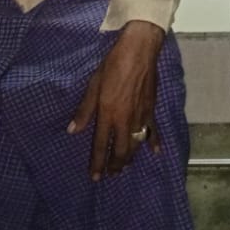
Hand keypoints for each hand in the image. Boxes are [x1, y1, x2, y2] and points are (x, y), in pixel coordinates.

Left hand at [68, 21, 165, 179]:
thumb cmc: (113, 66)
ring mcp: (140, 117)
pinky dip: (154, 142)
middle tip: (111, 174)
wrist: (139, 52)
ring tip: (125, 166)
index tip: (95, 177)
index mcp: (108, 115)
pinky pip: (153, 130)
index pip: (100, 146)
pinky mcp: (151, 110)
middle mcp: (125, 121)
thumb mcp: (93, 86)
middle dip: (115, 165)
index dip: (97, 163)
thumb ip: (84, 110)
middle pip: (121, 151)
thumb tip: (73, 130)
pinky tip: (156, 152)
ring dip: (130, 158)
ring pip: (136, 145)